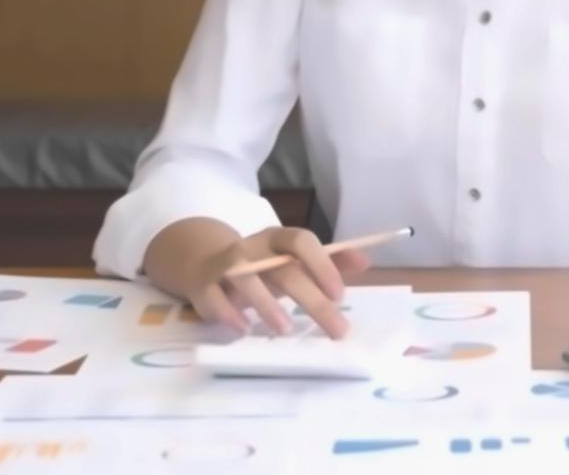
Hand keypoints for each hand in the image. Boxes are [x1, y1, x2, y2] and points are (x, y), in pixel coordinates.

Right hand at [187, 226, 369, 338]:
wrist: (205, 264)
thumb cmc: (261, 267)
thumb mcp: (292, 262)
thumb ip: (328, 262)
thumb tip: (366, 261)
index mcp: (278, 239)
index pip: (301, 241)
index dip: (322, 265)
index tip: (340, 295)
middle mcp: (252, 248)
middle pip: (283, 269)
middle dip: (312, 299)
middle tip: (336, 330)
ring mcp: (225, 265)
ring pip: (244, 276)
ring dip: (265, 303)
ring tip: (284, 329)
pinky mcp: (202, 285)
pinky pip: (212, 296)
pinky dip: (226, 313)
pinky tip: (243, 329)